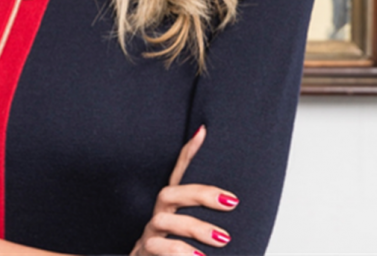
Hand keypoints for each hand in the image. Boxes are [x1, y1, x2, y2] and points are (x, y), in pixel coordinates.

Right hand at [130, 126, 238, 255]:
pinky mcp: (145, 254)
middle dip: (200, 194)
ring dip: (195, 227)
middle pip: (169, 193)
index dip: (188, 154)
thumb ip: (208, 212)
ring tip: (223, 239)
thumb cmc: (176, 254)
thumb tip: (219, 161)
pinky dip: (178, 252)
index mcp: (172, 209)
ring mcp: (149, 236)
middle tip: (232, 202)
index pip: (178, 175)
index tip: (203, 133)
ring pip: (163, 221)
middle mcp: (158, 218)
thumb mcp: (193, 231)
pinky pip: (156, 249)